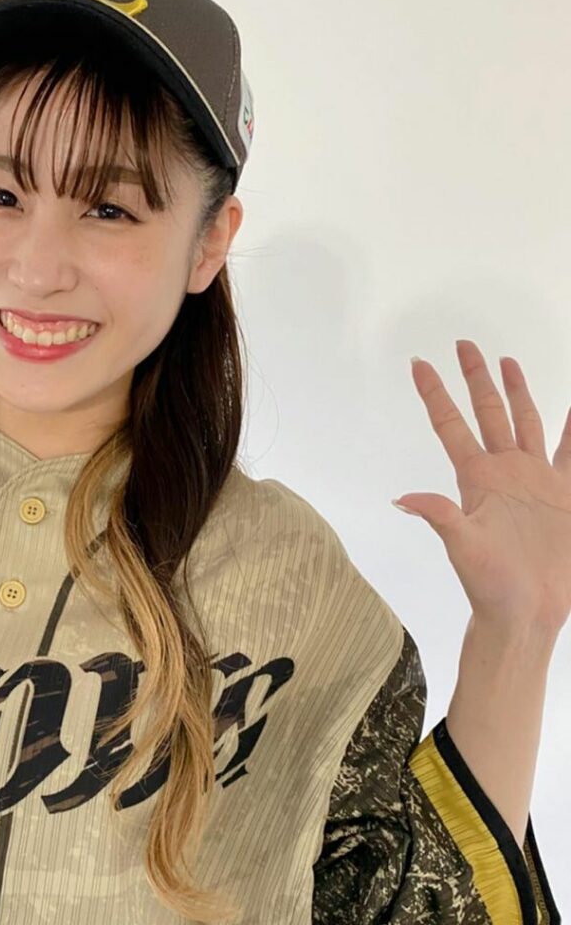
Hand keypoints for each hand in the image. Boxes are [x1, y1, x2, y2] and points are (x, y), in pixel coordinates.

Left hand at [395, 339, 570, 638]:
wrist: (527, 612)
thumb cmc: (488, 584)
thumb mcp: (462, 547)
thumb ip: (440, 517)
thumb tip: (403, 498)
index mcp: (475, 478)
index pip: (450, 425)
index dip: (435, 394)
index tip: (418, 364)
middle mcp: (503, 471)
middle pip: (487, 413)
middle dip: (476, 379)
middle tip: (464, 344)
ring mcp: (533, 480)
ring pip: (525, 423)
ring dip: (518, 393)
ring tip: (508, 361)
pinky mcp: (563, 495)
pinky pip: (570, 453)